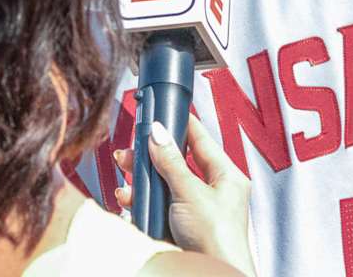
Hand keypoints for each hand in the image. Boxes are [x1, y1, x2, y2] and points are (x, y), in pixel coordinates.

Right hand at [114, 115, 255, 276]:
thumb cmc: (217, 240)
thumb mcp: (190, 193)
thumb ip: (171, 161)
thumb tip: (158, 133)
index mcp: (226, 176)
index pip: (200, 139)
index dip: (179, 124)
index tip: (161, 111)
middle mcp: (212, 191)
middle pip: (176, 161)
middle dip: (151, 155)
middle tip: (132, 149)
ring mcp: (194, 209)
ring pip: (163, 183)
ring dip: (142, 179)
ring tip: (125, 173)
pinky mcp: (179, 226)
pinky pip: (157, 205)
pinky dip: (141, 201)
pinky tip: (129, 200)